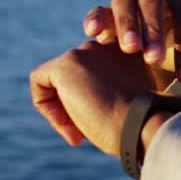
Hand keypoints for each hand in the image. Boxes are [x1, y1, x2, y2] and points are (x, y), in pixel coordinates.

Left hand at [29, 40, 156, 155]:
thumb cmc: (140, 124)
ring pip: (57, 79)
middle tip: (89, 131)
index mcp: (128, 51)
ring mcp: (84, 52)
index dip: (95, 97)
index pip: (96, 70)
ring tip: (80, 134)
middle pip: (75, 74)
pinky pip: (39, 81)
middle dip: (76, 105)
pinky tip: (67, 126)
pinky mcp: (65, 65)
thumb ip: (113, 89)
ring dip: (64, 109)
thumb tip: (87, 100)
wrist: (141, 126)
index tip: (108, 120)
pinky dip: (46, 106)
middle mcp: (105, 45)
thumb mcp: (131, 100)